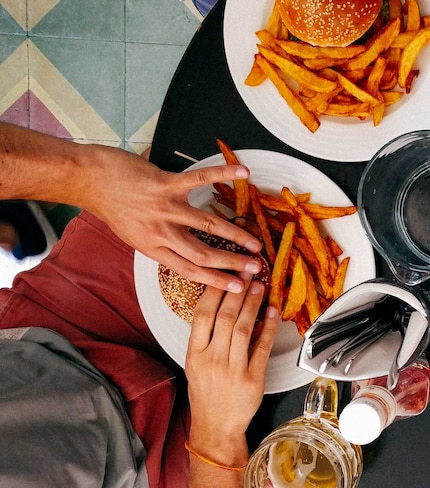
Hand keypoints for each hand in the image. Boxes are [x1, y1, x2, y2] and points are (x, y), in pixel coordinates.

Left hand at [81, 145, 262, 292]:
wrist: (89, 180)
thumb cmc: (112, 206)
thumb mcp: (133, 235)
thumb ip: (159, 243)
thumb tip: (184, 251)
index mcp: (153, 248)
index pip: (189, 270)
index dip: (216, 280)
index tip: (238, 287)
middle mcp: (160, 232)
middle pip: (203, 253)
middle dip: (232, 263)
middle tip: (255, 268)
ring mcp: (164, 208)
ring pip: (207, 225)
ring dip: (235, 235)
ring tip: (255, 242)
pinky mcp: (165, 184)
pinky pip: (199, 179)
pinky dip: (223, 174)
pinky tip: (243, 173)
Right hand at [185, 276, 277, 460]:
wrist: (216, 426)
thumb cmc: (206, 393)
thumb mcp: (195, 364)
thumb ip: (205, 337)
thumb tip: (220, 304)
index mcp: (194, 354)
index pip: (202, 314)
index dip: (215, 291)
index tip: (225, 273)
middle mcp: (212, 359)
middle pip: (225, 317)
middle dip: (238, 291)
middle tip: (248, 271)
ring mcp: (233, 369)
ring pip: (244, 329)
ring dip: (253, 304)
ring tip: (260, 286)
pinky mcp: (253, 379)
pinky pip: (262, 348)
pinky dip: (269, 328)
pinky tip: (273, 312)